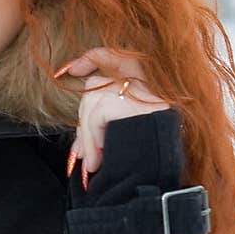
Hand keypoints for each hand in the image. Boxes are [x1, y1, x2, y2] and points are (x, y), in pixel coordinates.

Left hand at [54, 47, 171, 190]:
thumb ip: (102, 135)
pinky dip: (92, 139)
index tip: (73, 68)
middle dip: (83, 121)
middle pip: (96, 87)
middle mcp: (147, 86)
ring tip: (93, 163)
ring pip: (92, 102)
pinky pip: (97, 116)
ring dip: (87, 137)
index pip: (119, 58)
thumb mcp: (122, 141)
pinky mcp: (131, 102)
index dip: (94, 58)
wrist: (160, 175)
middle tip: (83, 154)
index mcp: (148, 91)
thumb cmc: (145, 163)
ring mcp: (141, 91)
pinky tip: (100, 158)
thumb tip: (78, 149)